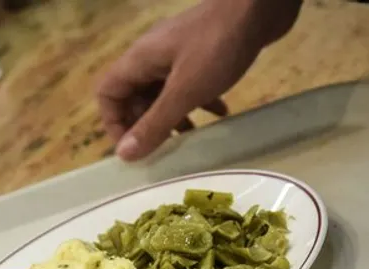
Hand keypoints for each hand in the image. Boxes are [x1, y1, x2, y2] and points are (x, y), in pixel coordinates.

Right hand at [95, 0, 300, 160]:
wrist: (260, 6)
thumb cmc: (217, 47)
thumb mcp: (184, 91)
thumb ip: (155, 123)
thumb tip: (124, 154)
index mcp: (139, 60)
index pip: (108, 93)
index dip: (115, 123)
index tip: (133, 149)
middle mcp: (153, 55)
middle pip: (135, 95)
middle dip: (147, 124)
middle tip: (164, 149)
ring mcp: (178, 52)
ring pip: (163, 91)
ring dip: (173, 116)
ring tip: (190, 138)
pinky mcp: (202, 52)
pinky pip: (190, 82)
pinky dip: (200, 101)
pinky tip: (221, 113)